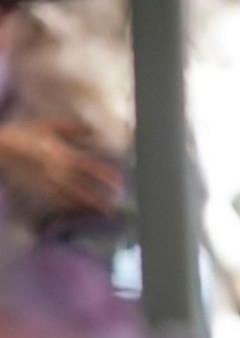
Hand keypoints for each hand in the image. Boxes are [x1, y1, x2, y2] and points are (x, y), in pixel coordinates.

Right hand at [0, 121, 123, 214]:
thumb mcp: (48, 126)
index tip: (119, 181)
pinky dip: (69, 208)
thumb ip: (72, 128)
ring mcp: (45, 181)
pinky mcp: (35, 189)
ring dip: (89, 205)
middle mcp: (56, 170)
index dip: (105, 174)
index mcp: (61, 153)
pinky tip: (80, 212)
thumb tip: (94, 130)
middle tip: (116, 205)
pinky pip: (54, 202)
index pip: (89, 166)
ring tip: (106, 212)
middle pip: (83, 187)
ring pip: (71, 197)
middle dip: (100, 197)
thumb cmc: (22, 133)